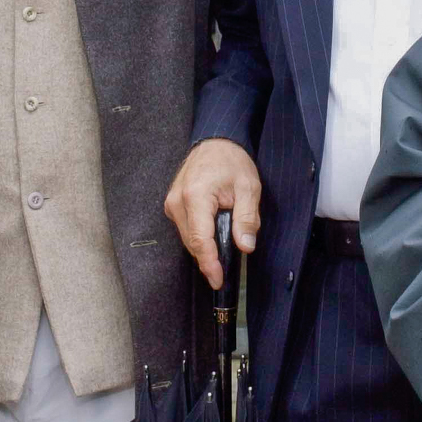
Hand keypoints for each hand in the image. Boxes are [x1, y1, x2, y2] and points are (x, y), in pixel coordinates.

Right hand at [164, 138, 260, 288]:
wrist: (216, 142)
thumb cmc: (231, 161)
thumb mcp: (249, 187)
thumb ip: (247, 218)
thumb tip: (245, 246)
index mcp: (196, 196)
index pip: (199, 239)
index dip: (209, 263)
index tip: (218, 279)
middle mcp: (178, 201)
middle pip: (192, 242)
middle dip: (210, 256)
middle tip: (230, 260)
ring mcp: (172, 203)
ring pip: (187, 238)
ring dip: (205, 245)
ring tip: (225, 238)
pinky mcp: (173, 205)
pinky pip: (185, 229)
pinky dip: (199, 236)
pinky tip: (213, 232)